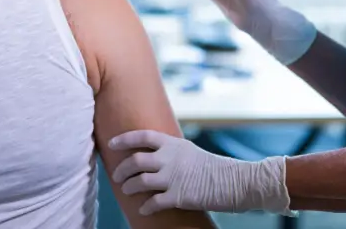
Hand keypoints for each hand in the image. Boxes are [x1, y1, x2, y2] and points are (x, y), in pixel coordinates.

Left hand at [108, 130, 291, 215]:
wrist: (234, 180)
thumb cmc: (212, 167)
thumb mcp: (190, 151)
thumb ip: (171, 151)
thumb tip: (154, 154)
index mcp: (174, 144)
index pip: (142, 136)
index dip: (124, 139)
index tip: (112, 144)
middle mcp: (171, 158)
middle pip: (136, 160)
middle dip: (122, 169)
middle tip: (118, 176)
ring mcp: (174, 177)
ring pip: (140, 181)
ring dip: (129, 187)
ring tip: (127, 191)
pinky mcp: (179, 196)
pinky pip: (153, 203)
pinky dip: (145, 207)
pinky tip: (143, 210)